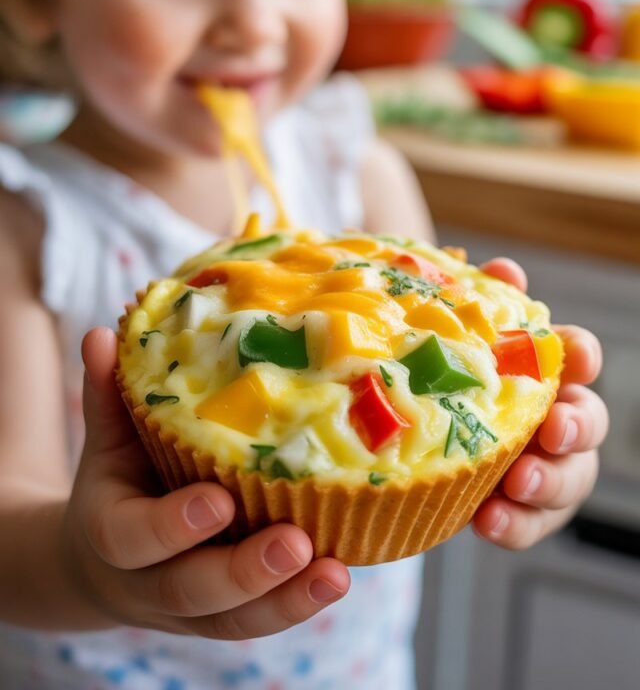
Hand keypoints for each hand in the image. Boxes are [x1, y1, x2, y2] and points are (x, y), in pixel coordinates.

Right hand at [62, 328, 349, 637]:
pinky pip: (260, 619)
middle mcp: (148, 582)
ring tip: (334, 573)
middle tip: (295, 544)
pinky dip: (298, 602)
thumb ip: (107, 392)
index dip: (175, 525)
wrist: (102, 562)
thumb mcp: (107, 439)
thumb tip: (103, 334)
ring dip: (286, 599)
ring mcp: (189, 608)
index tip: (219, 500)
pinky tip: (338, 575)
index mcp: (112, 533)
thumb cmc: (118, 481)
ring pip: (234, 619)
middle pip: (191, 590)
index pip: (134, 538)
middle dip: (244, 572)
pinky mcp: (226, 614)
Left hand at [472, 259, 608, 548]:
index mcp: (544, 370)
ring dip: (547, 484)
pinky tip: (487, 521)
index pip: (579, 354)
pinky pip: (527, 524)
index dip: (582, 354)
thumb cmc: (443, 372)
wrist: (407, 425)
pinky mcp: (516, 510)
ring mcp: (540, 467)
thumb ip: (481, 301)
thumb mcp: (453, 335)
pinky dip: (513, 525)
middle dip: (576, 427)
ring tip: (516, 485)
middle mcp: (553, 418)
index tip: (576, 356)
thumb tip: (503, 269)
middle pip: (588, 423)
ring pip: (567, 482)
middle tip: (552, 430)